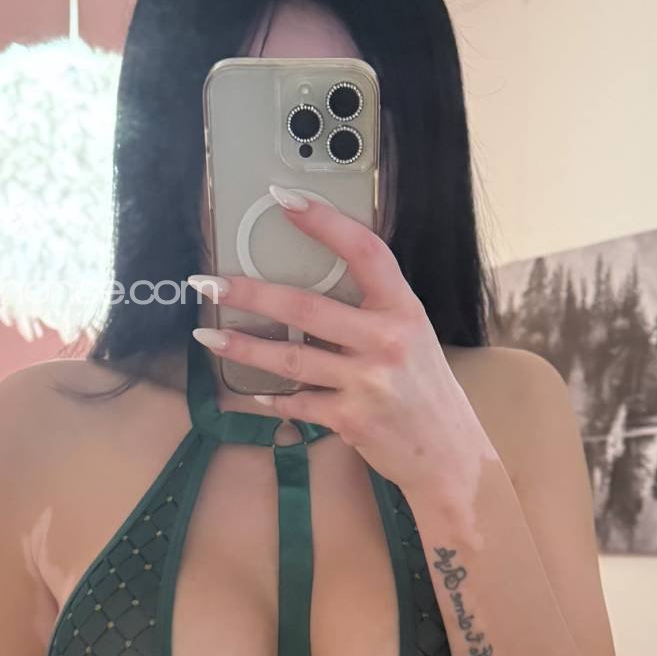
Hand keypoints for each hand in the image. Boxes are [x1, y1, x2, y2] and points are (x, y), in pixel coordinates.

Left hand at [189, 185, 494, 498]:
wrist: (449, 456)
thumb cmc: (426, 393)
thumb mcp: (413, 338)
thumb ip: (372, 313)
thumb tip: (308, 295)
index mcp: (404, 310)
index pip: (365, 251)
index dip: (324, 222)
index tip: (284, 199)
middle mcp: (387, 342)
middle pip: (306, 308)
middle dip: (250, 292)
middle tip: (207, 282)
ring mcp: (368, 383)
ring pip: (291, 359)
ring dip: (243, 346)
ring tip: (207, 335)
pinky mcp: (352, 419)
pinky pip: (299, 402)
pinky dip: (275, 398)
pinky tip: (256, 393)